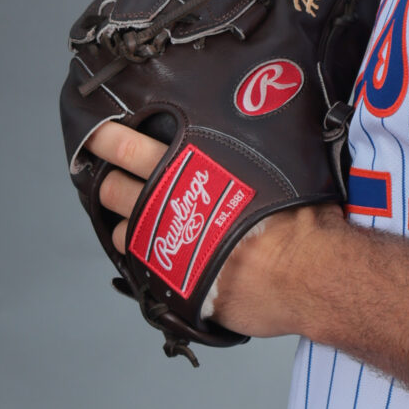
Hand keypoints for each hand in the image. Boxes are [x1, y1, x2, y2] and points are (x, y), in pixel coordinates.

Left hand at [84, 121, 333, 337]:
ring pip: (121, 232)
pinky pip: (142, 269)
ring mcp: (170, 249)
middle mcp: (174, 210)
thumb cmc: (303, 220)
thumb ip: (253, 152)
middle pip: (115, 190)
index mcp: (195, 172)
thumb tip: (264, 124)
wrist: (311, 275)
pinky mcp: (176, 285)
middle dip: (106, 180)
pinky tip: (154, 252)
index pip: (133, 150)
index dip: (109, 140)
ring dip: (123, 223)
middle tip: (104, 173)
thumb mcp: (281, 166)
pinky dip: (143, 258)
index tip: (97, 134)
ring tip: (134, 217)